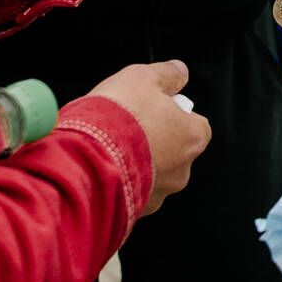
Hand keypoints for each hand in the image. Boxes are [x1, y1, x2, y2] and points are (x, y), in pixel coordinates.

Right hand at [86, 60, 212, 214]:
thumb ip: (167, 74)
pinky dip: (119, 181)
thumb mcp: (143, 77)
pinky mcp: (132, 210)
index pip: (197, 125)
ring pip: (151, 175)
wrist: (84, 159)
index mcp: (191, 138)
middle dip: (154, 141)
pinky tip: (102, 166)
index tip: (156, 107)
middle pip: (174, 151)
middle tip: (129, 126)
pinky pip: (130, 193)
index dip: (175, 114)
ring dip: (136, 163)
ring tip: (110, 147)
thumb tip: (180, 72)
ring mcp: (157, 194)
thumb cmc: (118, 119)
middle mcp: (181, 171)